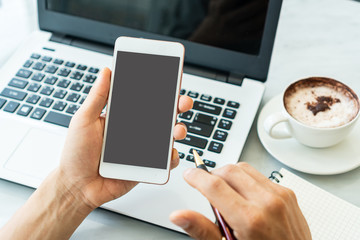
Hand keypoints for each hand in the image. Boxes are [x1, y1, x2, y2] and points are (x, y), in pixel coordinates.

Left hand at [58, 67, 192, 210]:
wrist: (76, 186)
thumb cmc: (76, 154)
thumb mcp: (83, 120)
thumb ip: (98, 96)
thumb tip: (107, 71)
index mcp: (122, 117)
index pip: (145, 99)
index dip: (159, 90)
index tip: (170, 79)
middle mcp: (135, 131)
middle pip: (162, 116)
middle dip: (177, 106)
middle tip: (182, 102)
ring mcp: (142, 149)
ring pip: (167, 137)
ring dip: (178, 130)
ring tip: (176, 130)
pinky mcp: (145, 166)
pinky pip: (164, 162)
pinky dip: (171, 158)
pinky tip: (169, 154)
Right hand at [170, 163, 310, 239]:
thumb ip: (202, 229)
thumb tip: (179, 216)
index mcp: (249, 220)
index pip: (214, 186)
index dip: (197, 176)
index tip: (189, 175)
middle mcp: (267, 203)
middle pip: (229, 170)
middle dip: (212, 175)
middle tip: (207, 189)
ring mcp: (280, 196)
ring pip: (243, 168)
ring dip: (229, 175)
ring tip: (227, 195)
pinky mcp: (287, 193)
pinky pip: (259, 175)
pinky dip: (245, 180)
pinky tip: (244, 196)